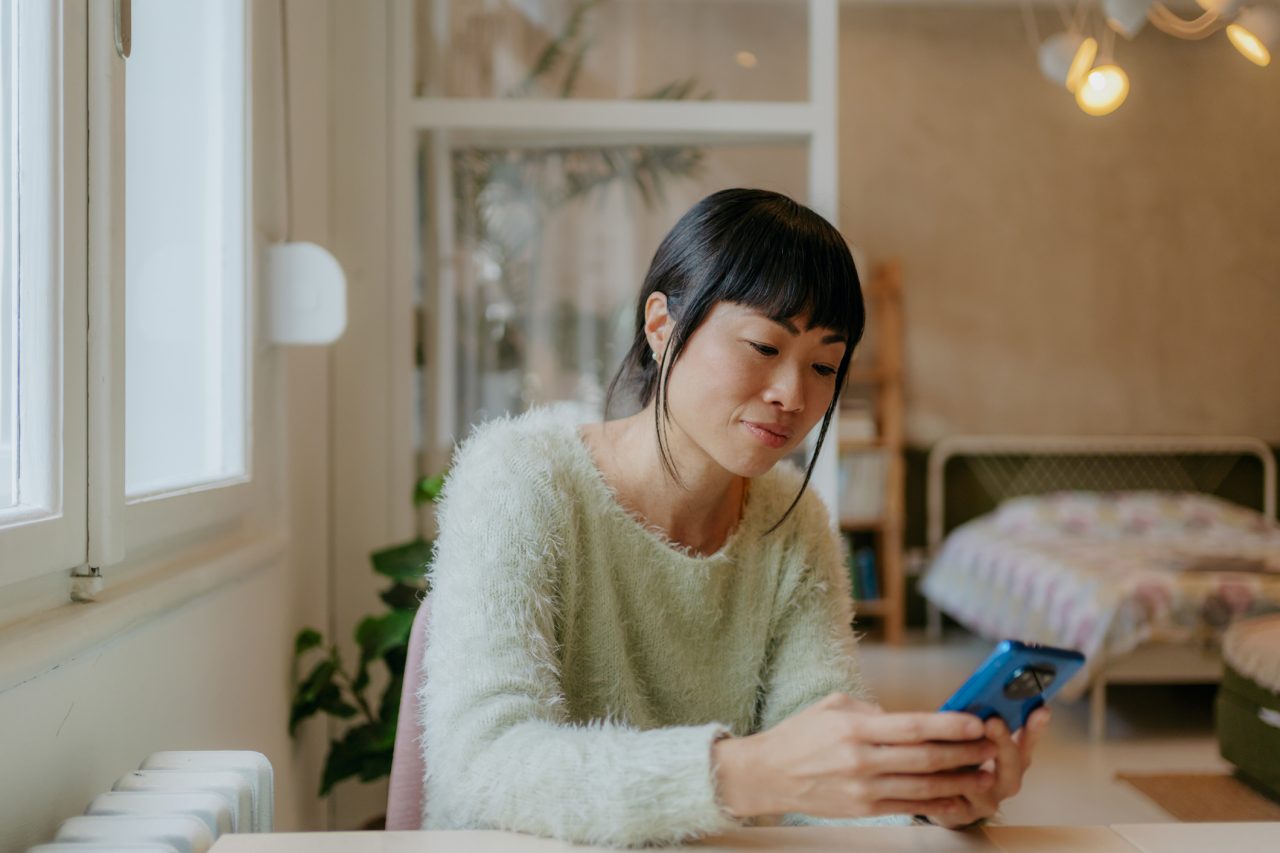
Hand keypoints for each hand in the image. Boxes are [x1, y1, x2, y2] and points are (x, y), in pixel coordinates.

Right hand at [713, 692, 999, 821]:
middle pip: (925, 758)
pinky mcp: (863, 809)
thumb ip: (872, 710)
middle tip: (990, 746)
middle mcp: (861, 759)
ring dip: (958, 781)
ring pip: (923, 786)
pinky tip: (958, 799)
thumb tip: (908, 720)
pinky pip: (909, 806)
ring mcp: (863, 787)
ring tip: (984, 774)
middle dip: (963, 752)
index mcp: (854, 726)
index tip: (975, 721)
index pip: (912, 726)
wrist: (767, 774)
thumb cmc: (800, 735)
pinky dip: (937, 804)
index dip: (948, 725)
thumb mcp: (833, 707)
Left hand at [930, 706, 1050, 829]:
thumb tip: (979, 694)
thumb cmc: (963, 762)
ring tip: (950, 744)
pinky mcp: (964, 814)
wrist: (947, 801)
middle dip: (1002, 740)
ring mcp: (987, 801)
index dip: (1035, 727)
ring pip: (979, 782)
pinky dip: (944, 781)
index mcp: (1014, 761)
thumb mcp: (975, 740)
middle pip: (1012, 763)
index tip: (1040, 710)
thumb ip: (980, 722)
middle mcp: (1006, 782)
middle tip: (993, 721)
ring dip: (965, 761)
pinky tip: (935, 769)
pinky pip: (954, 798)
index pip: (1029, 741)